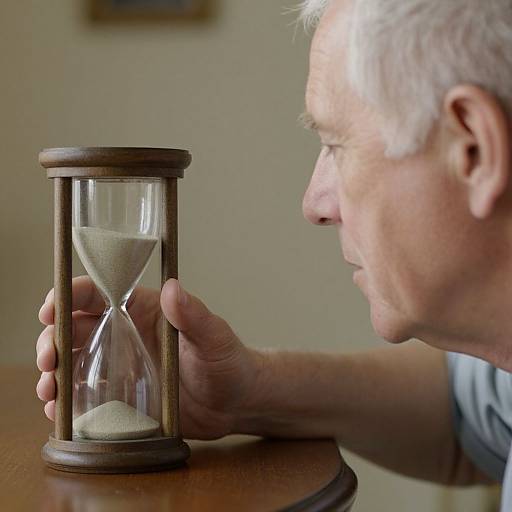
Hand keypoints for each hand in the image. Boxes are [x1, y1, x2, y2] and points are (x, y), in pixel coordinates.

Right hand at [36, 276, 262, 439]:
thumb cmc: (228, 362)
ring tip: (50, 391)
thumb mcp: (214, 337)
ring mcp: (121, 367)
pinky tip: (59, 414)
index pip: (99, 294)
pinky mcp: (121, 397)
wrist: (236, 403)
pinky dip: (67, 404)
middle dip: (54, 341)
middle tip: (50, 360)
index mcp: (144, 310)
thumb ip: (194, 315)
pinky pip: (85, 397)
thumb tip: (174, 288)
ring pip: (74, 363)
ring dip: (54, 374)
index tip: (50, 309)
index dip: (69, 297)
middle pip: (75, 330)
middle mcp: (126, 335)